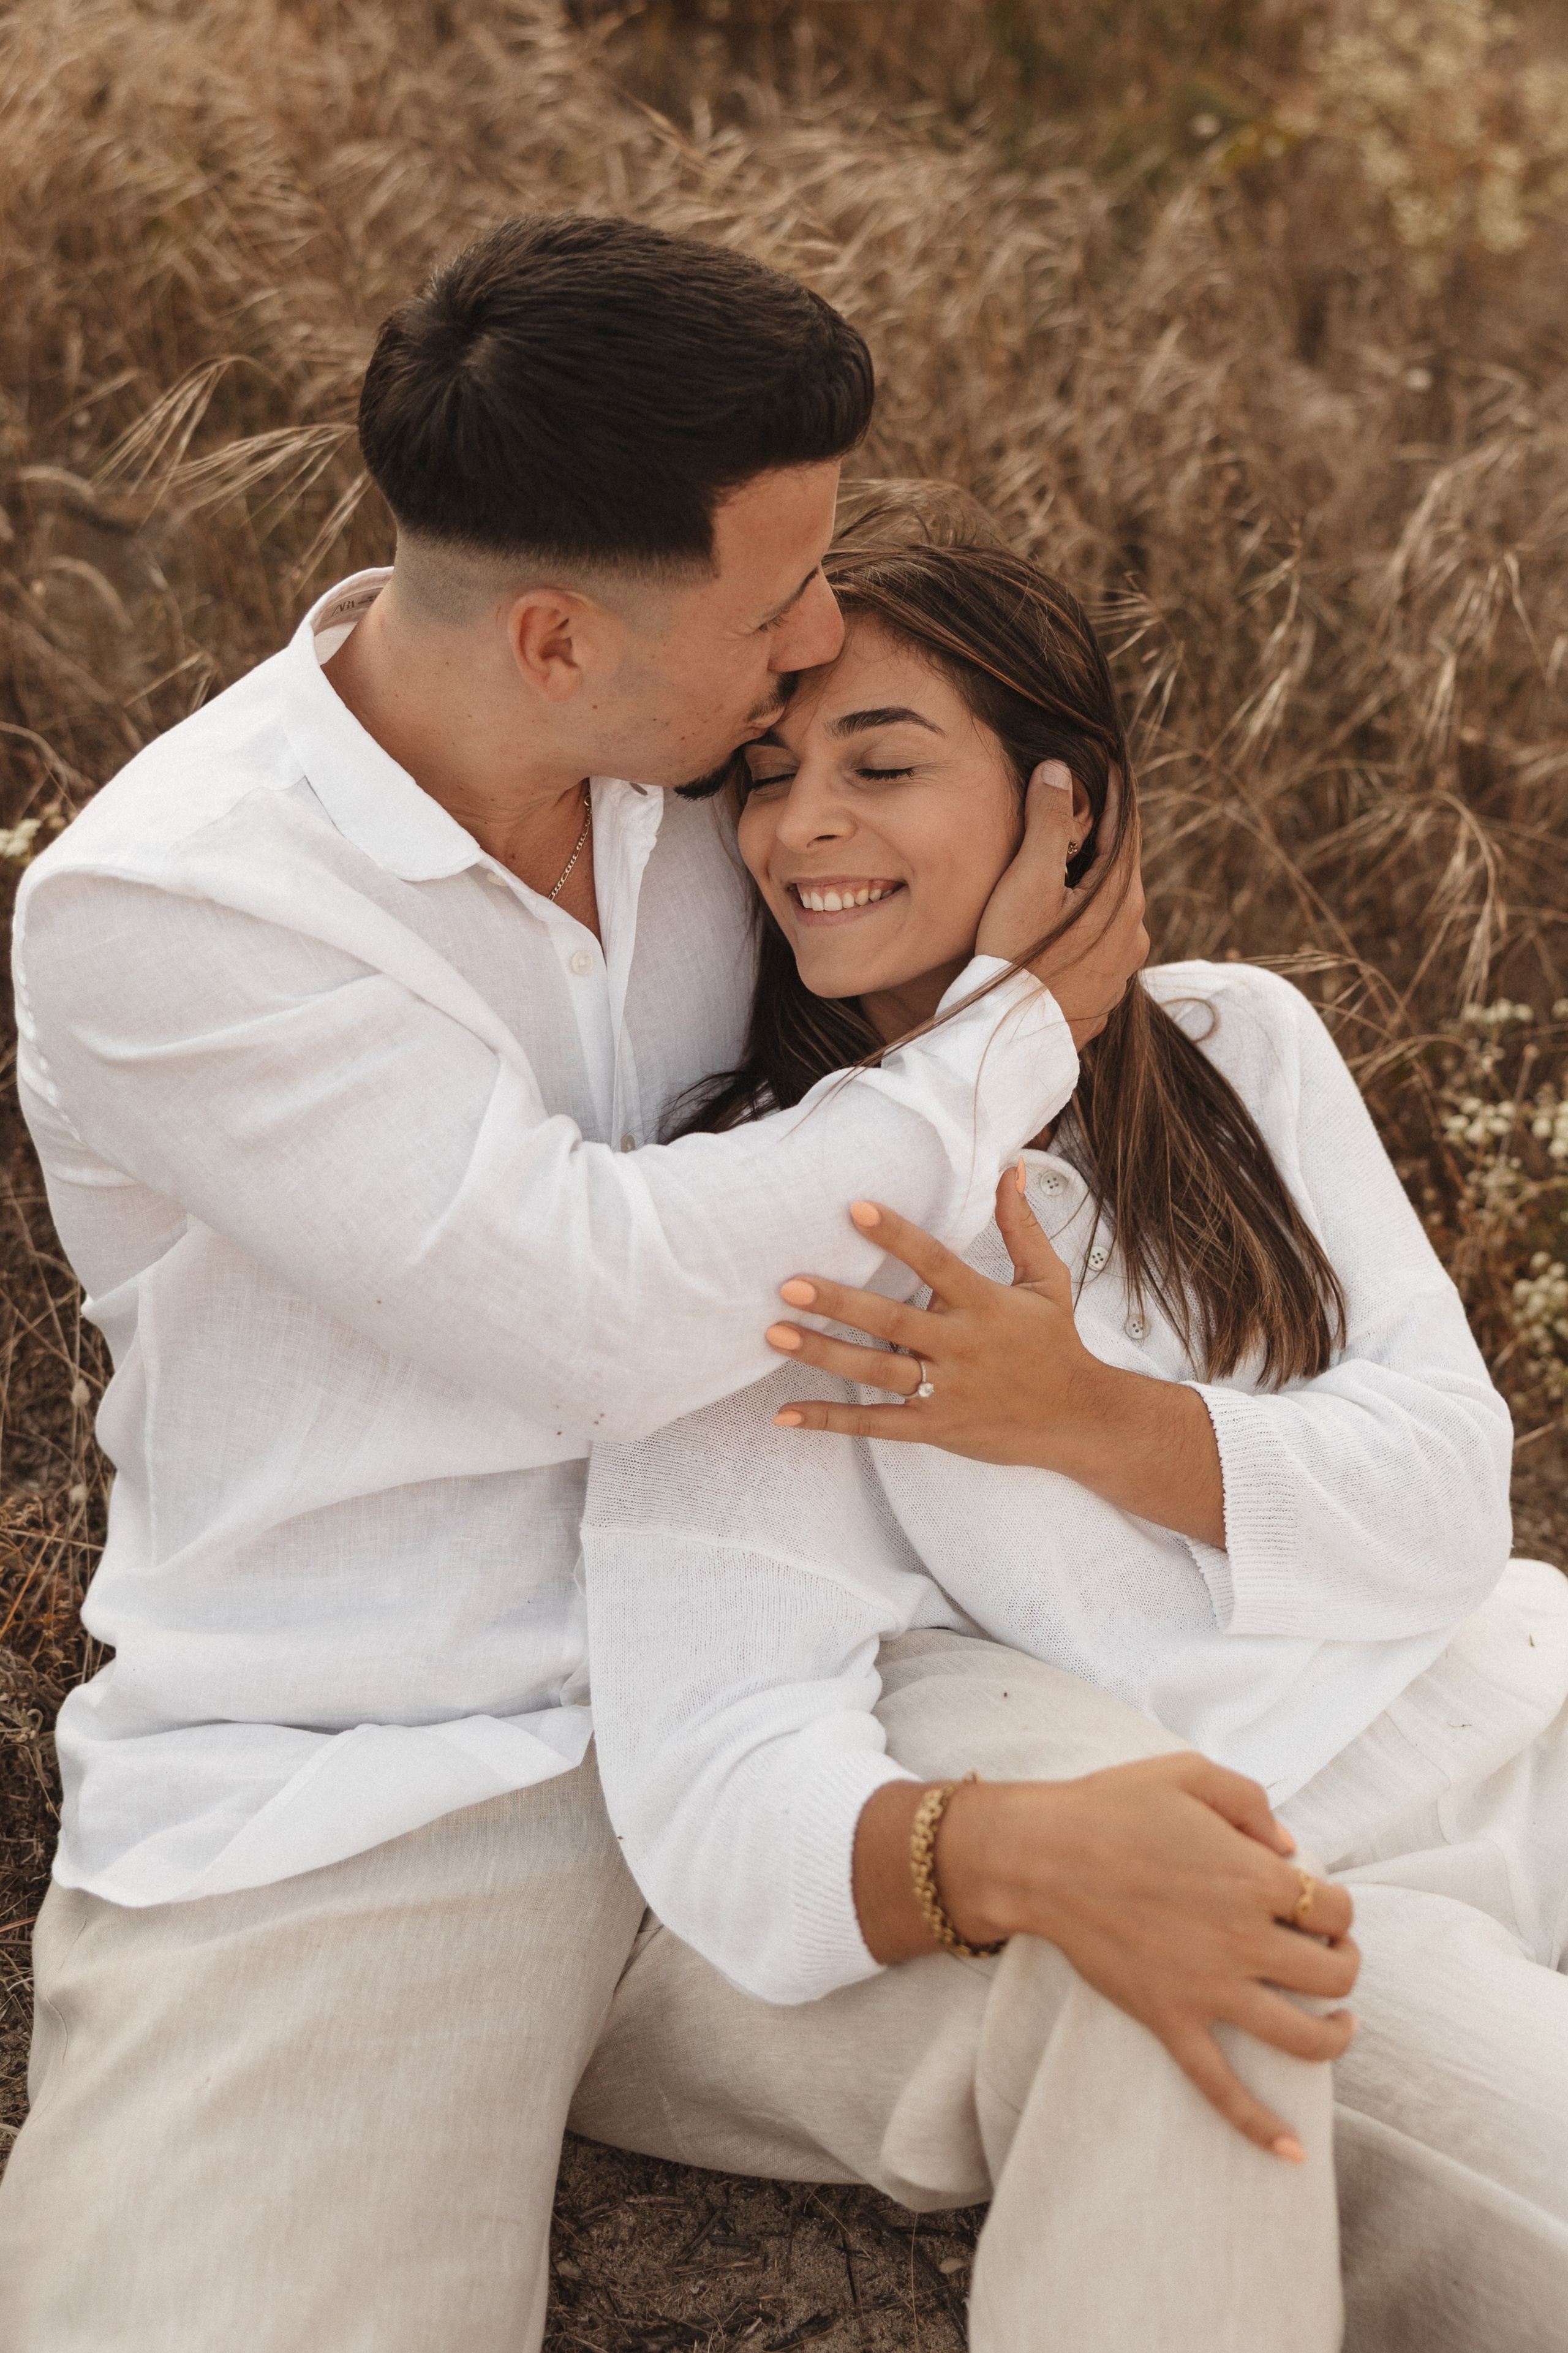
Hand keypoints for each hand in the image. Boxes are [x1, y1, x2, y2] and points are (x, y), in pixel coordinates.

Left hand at [765, 1176, 1224, 1544]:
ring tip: (775, 1334)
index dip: (897, 1236)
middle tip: (788, 1284)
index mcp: (985, 1306)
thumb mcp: (1046, 1281)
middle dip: (839, 1302)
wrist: (1080, 1420)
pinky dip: (831, 1420)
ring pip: (877, 1371)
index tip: (854, 1209)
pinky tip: (785, 1414)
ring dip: (823, 1353)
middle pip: (892, 1322)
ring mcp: (947, 1391)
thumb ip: (1021, 1226)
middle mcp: (962, 1347)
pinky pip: (876, 1424)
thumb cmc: (1057, 1343)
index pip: (935, 1263)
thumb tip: (1010, 1167)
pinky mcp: (935, 1428)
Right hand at [854, 1760, 1358, 2156]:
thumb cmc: (1111, 1806)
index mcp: (1254, 1877)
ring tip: (1339, 2024)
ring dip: (1335, 2036)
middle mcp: (1243, 1938)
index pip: (1336, 1908)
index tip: (1318, 1903)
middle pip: (1335, 1974)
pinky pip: (1221, 2087)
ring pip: (1303, 2037)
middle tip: (1325, 1953)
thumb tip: (1290, 1848)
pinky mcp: (1170, 2020)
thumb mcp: (1188, 1773)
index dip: (1338, 1907)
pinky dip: (1259, 2126)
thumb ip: (1251, 1802)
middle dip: (1344, 1964)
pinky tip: (1292, 2152)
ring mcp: (1208, 1987)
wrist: (1039, 1856)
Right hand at [975, 760, 1148, 1047]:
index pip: (1125, 828)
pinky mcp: (1104, 995)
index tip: (1107, 762)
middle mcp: (1133, 932)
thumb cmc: (1016, 957)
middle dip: (1099, 841)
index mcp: (1121, 896)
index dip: (1114, 792)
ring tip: (1060, 874)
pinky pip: (1099, 948)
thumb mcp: (1027, 881)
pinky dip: (1082, 929)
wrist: (1011, 1043)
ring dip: (1089, 889)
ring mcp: (1122, 968)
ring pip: (1109, 912)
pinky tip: (1056, 931)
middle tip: (1078, 813)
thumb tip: (1057, 771)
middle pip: (1118, 870)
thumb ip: (1047, 822)